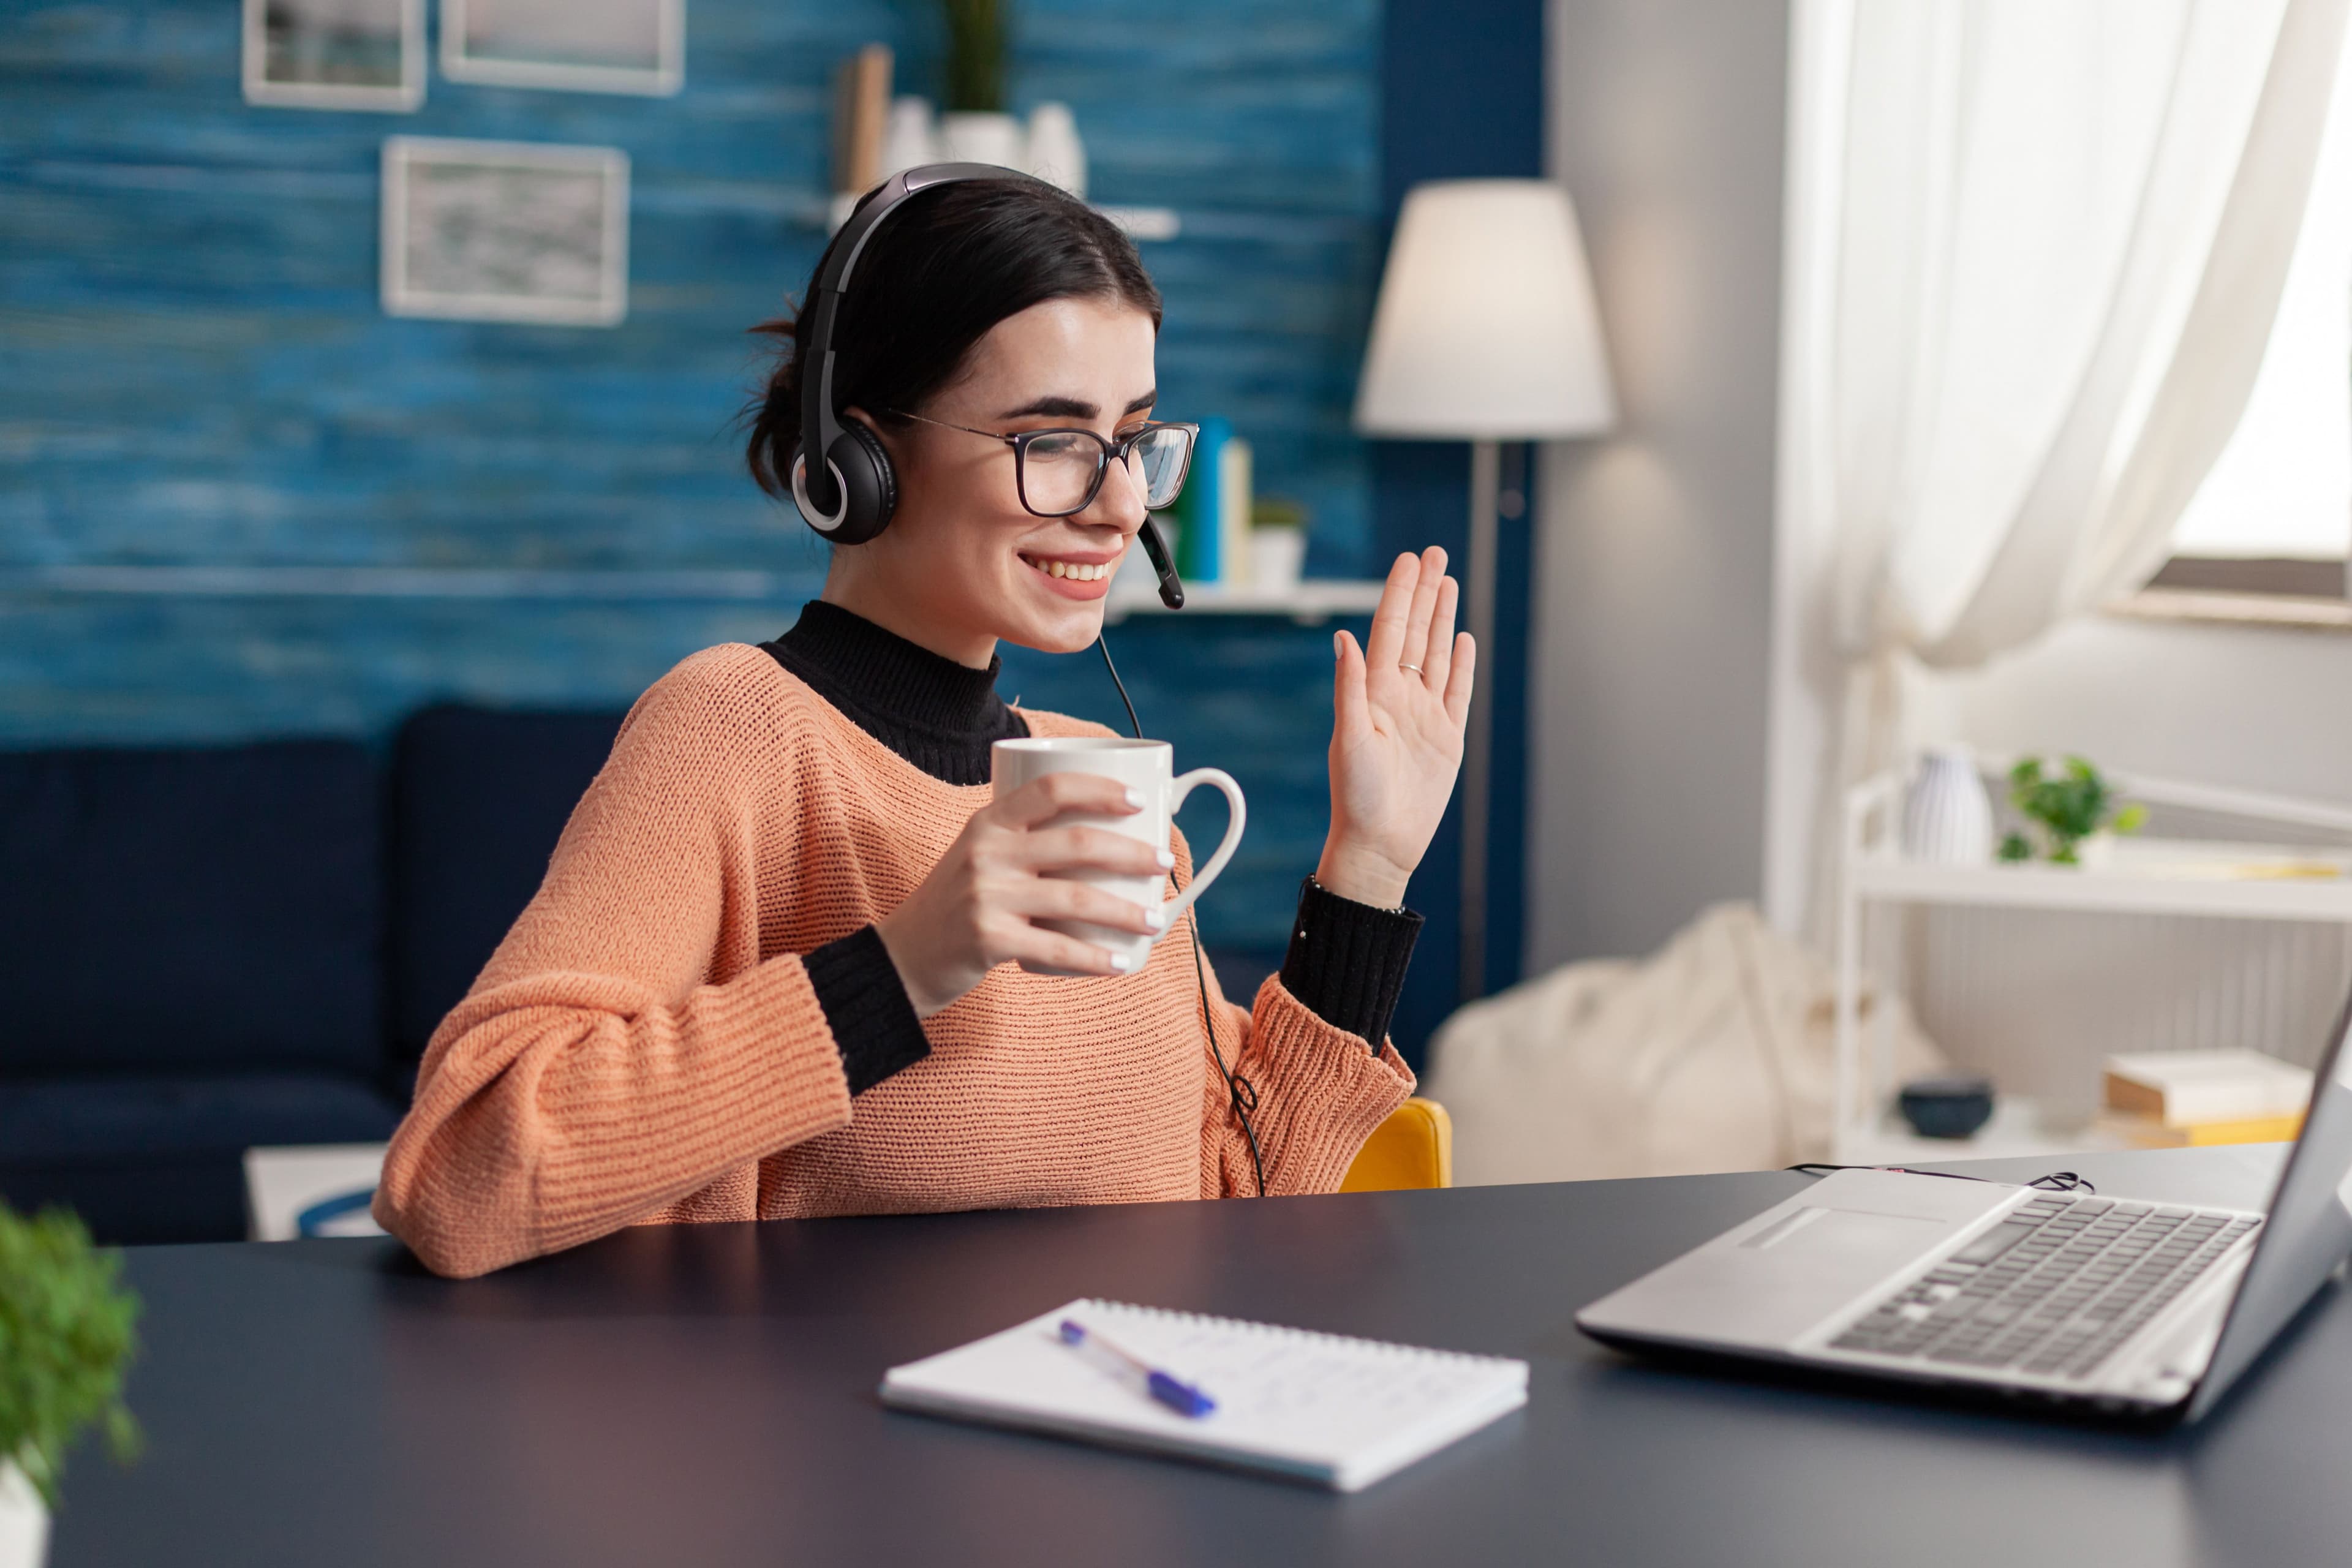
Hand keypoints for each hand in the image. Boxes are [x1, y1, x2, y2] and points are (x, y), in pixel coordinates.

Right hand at [875, 773, 1174, 1017]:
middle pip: (1076, 842)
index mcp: (988, 822)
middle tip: (1164, 862)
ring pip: (1076, 897)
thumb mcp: (980, 856)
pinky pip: (1057, 948)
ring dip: (1125, 911)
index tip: (1140, 800)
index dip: (1101, 790)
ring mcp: (987, 895)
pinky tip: (1122, 963)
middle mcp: (987, 852)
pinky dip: (1095, 958)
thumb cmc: (957, 904)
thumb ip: (1026, 842)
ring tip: (1155, 920)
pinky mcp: (988, 939)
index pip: (1051, 789)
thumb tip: (1107, 839)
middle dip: (1131, 851)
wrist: (902, 957)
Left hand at [1318, 548, 1474, 907]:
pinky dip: (1462, 663)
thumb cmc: (1355, 798)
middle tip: (1434, 553)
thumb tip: (1345, 638)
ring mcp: (1425, 715)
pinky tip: (1464, 638)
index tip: (1411, 559)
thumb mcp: (1350, 738)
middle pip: (1416, 632)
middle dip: (1425, 592)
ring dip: (1443, 617)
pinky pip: (1458, 691)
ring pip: (1438, 653)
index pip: (1391, 630)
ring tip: (1448, 582)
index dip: (1401, 593)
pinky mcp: (1447, 737)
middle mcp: (1399, 697)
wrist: (1381, 844)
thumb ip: (1349, 687)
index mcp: (1374, 692)